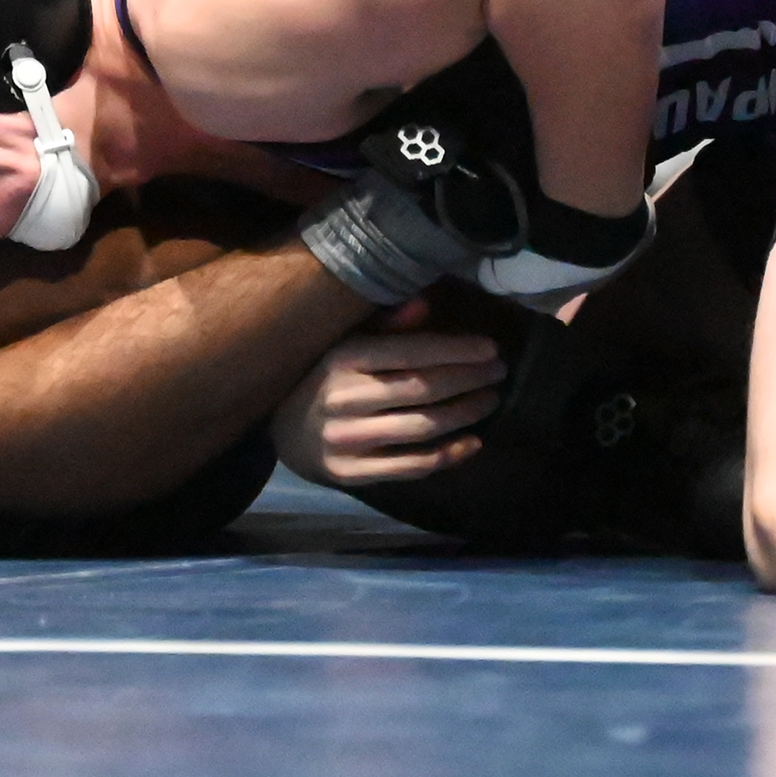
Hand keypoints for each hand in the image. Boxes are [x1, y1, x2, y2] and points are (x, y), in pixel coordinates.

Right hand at [269, 309, 502, 487]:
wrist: (276, 428)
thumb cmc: (320, 376)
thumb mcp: (342, 341)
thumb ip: (383, 325)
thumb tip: (424, 303)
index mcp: (343, 358)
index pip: (410, 353)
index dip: (455, 350)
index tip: (490, 348)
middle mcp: (344, 399)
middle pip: (423, 390)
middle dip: (468, 379)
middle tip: (499, 371)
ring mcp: (347, 440)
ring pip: (422, 428)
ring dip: (465, 414)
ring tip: (491, 399)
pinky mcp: (350, 473)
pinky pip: (410, 466)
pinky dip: (447, 456)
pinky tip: (472, 442)